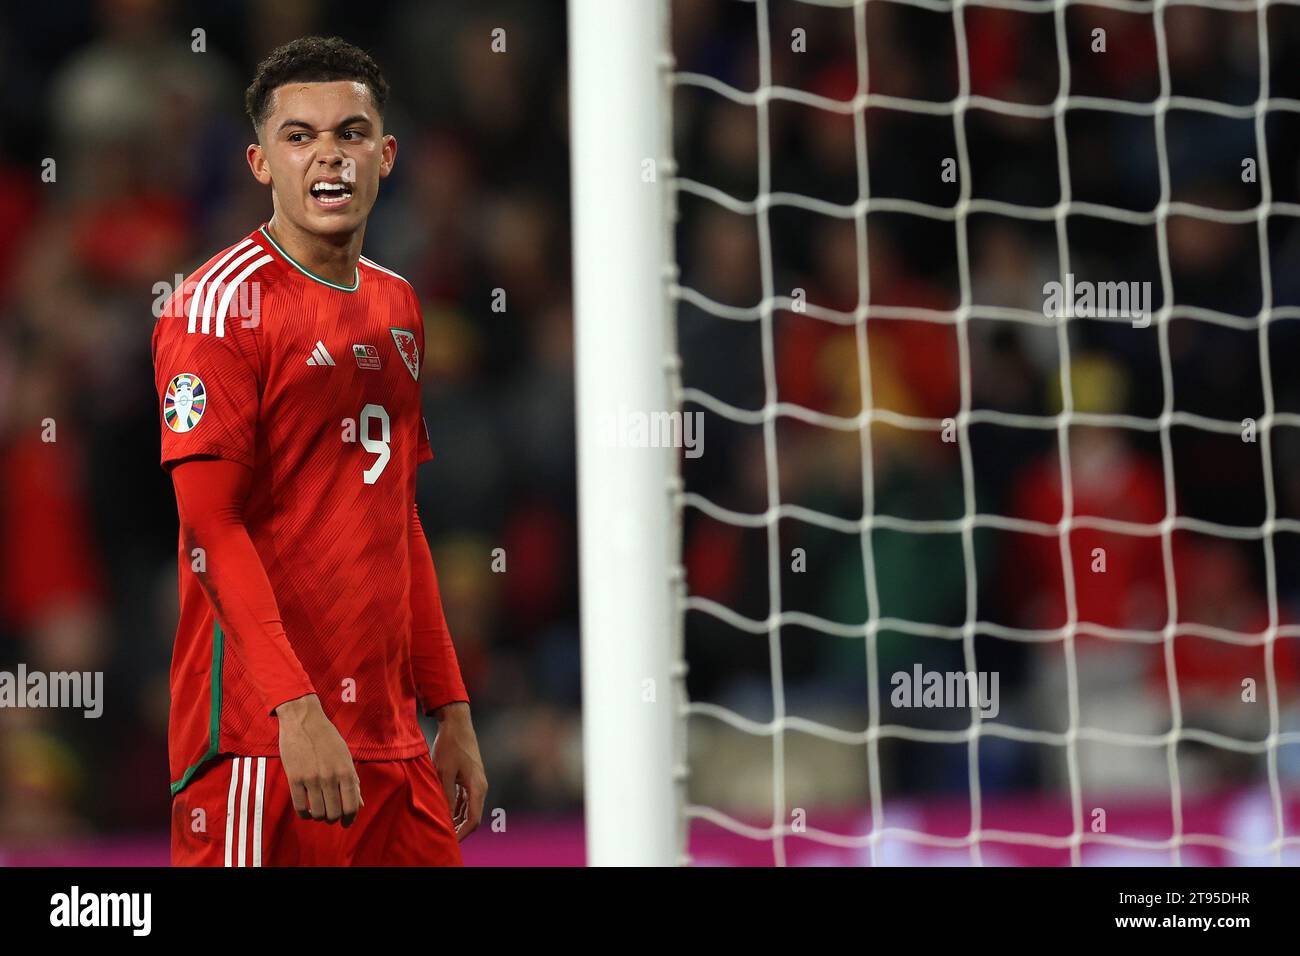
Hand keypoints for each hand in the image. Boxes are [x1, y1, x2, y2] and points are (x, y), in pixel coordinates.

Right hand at [275, 694, 362, 826]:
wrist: (303, 719)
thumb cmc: (327, 737)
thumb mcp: (345, 756)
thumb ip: (353, 781)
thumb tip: (360, 804)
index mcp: (345, 770)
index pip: (351, 805)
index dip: (349, 818)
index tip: (345, 822)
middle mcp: (330, 777)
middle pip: (334, 813)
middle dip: (334, 819)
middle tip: (331, 816)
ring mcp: (311, 778)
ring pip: (318, 813)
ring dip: (320, 817)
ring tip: (319, 812)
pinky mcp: (294, 778)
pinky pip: (300, 807)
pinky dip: (305, 815)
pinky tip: (307, 812)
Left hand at [431, 702, 486, 839]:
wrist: (457, 723)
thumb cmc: (450, 746)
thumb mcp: (443, 772)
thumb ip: (445, 796)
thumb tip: (443, 817)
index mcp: (477, 787)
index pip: (474, 819)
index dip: (462, 834)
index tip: (449, 841)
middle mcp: (480, 787)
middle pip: (473, 817)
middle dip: (459, 830)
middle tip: (443, 838)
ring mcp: (475, 783)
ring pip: (469, 810)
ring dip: (457, 821)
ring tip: (441, 828)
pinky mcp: (469, 778)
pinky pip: (465, 800)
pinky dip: (456, 810)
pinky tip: (444, 814)